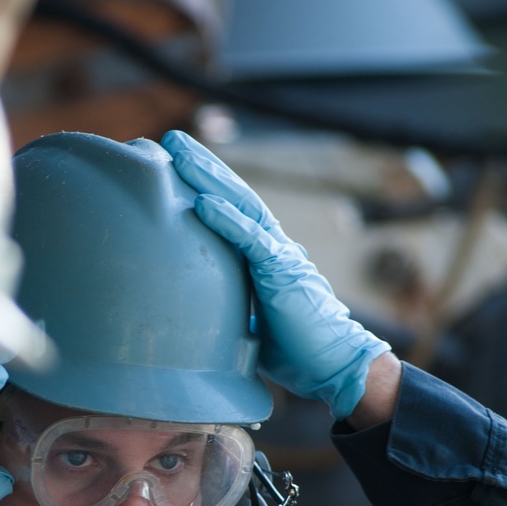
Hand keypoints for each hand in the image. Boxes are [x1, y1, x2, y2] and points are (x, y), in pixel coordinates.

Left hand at [163, 129, 390, 419]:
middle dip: (201, 167)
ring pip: (241, 205)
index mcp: (265, 259)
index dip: (206, 189)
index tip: (174, 170)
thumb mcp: (252, 326)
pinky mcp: (283, 272)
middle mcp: (273, 248)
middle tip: (168, 140)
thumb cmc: (299, 352)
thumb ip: (231, 311)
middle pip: (233, 196)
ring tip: (178, 152)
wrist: (338, 366)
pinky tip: (203, 202)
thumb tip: (199, 319)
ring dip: (209, 177)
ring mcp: (280, 256)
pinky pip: (251, 239)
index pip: (232, 214)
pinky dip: (227, 219)